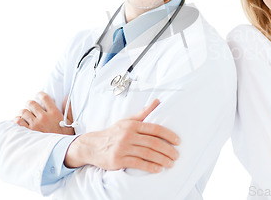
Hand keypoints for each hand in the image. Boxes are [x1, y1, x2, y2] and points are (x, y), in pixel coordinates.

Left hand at [13, 92, 73, 134]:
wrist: (61, 150)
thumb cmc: (66, 137)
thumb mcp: (70, 122)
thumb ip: (69, 109)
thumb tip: (67, 97)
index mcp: (54, 113)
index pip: (44, 98)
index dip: (40, 94)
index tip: (38, 96)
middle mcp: (44, 117)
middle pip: (31, 103)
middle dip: (30, 103)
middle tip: (31, 106)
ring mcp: (35, 125)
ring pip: (23, 111)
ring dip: (23, 112)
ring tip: (25, 114)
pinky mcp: (28, 132)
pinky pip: (18, 121)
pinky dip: (17, 119)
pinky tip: (20, 121)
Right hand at [64, 99, 180, 172]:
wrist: (92, 146)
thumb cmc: (114, 133)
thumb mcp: (128, 120)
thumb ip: (144, 113)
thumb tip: (158, 101)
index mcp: (132, 125)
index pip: (154, 129)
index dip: (168, 135)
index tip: (178, 141)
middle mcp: (128, 135)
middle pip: (153, 143)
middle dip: (168, 150)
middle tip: (176, 155)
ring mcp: (123, 148)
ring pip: (147, 154)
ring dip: (162, 160)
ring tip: (171, 163)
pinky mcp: (118, 160)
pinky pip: (138, 163)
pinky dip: (150, 167)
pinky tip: (158, 169)